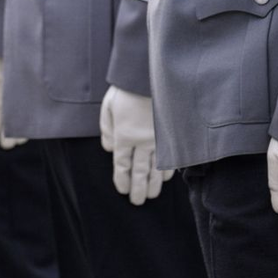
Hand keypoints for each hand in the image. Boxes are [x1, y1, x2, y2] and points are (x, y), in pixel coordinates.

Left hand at [99, 85, 173, 204]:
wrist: (149, 76)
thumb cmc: (126, 90)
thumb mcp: (108, 107)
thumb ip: (107, 129)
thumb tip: (109, 149)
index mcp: (124, 135)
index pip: (122, 164)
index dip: (121, 180)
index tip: (122, 190)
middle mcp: (142, 141)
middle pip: (140, 172)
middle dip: (138, 189)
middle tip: (137, 202)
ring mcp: (159, 139)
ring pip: (157, 168)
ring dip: (154, 184)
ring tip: (151, 195)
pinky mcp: (171, 135)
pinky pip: (170, 157)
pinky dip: (167, 170)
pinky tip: (166, 178)